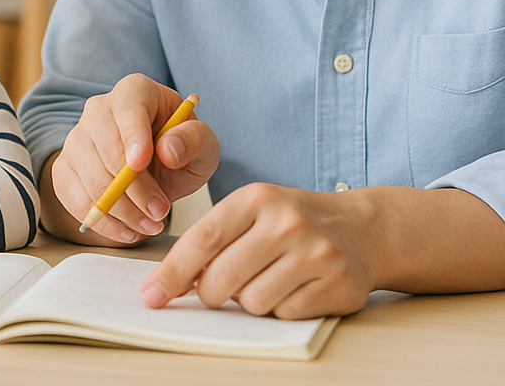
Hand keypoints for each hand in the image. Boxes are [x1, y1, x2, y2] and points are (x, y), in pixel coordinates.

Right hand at [47, 74, 218, 244]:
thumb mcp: (203, 145)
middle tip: (160, 213)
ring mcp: (77, 137)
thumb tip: (168, 149)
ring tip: (150, 224)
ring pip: (90, 177)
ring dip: (121, 210)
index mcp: (135, 91)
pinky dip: (101, 221)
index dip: (132, 136)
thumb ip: (194, 140)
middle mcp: (99, 108)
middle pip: (107, 149)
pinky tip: (127, 230)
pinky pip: (74, 198)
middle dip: (135, 189)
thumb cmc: (180, 150)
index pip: (128, 109)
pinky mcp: (65, 167)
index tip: (141, 163)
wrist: (158, 169)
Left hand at [140, 183, 375, 317]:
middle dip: (209, 293)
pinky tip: (293, 287)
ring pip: (253, 301)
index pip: (203, 239)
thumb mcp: (251, 213)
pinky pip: (285, 314)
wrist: (361, 228)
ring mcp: (315, 253)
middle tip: (215, 291)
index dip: (172, 272)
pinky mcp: (338, 284)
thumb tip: (171, 282)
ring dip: (249, 300)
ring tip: (266, 277)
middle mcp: (286, 222)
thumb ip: (213, 240)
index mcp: (256, 198)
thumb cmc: (291, 221)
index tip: (151, 296)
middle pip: (223, 278)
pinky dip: (280, 308)